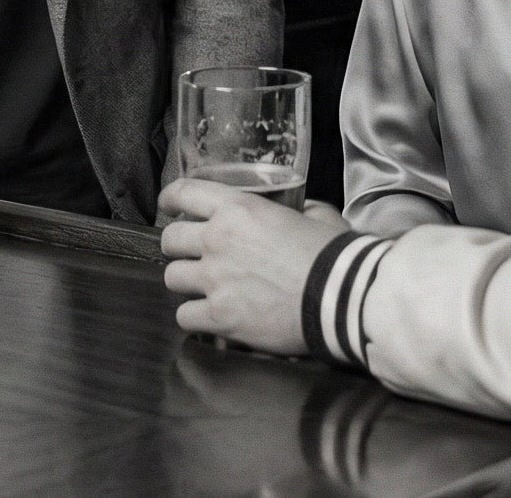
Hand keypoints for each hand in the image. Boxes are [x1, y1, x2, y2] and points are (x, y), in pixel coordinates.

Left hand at [158, 178, 350, 354]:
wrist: (342, 298)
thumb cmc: (334, 254)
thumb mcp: (316, 214)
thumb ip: (297, 208)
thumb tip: (297, 210)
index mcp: (238, 208)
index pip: (184, 192)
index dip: (170, 199)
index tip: (168, 206)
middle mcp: (218, 240)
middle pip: (170, 239)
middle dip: (177, 247)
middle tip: (191, 254)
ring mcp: (215, 280)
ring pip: (171, 277)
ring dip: (185, 282)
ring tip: (201, 288)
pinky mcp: (220, 316)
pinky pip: (184, 316)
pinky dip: (194, 317)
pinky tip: (209, 316)